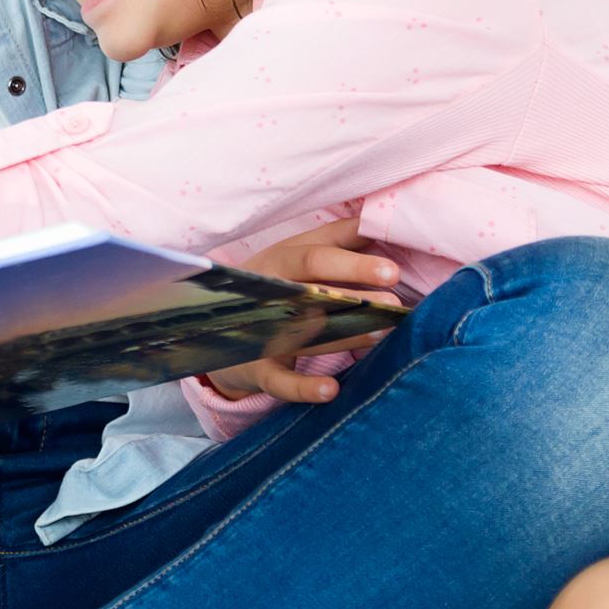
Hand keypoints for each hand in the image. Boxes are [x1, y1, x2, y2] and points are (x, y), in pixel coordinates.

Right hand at [200, 217, 403, 404]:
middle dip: (352, 296)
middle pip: (309, 290)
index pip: (315, 257)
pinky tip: (331, 390)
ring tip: (381, 335)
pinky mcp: (256, 369)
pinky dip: (303, 387)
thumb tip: (376, 218)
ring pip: (303, 334)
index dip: (353, 263)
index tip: (391, 271)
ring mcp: (258, 331)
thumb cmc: (274, 285)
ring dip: (345, 337)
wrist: (215, 331)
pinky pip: (279, 381)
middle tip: (393, 302)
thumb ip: (336, 237)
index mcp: (278, 261)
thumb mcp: (295, 254)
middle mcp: (266, 293)